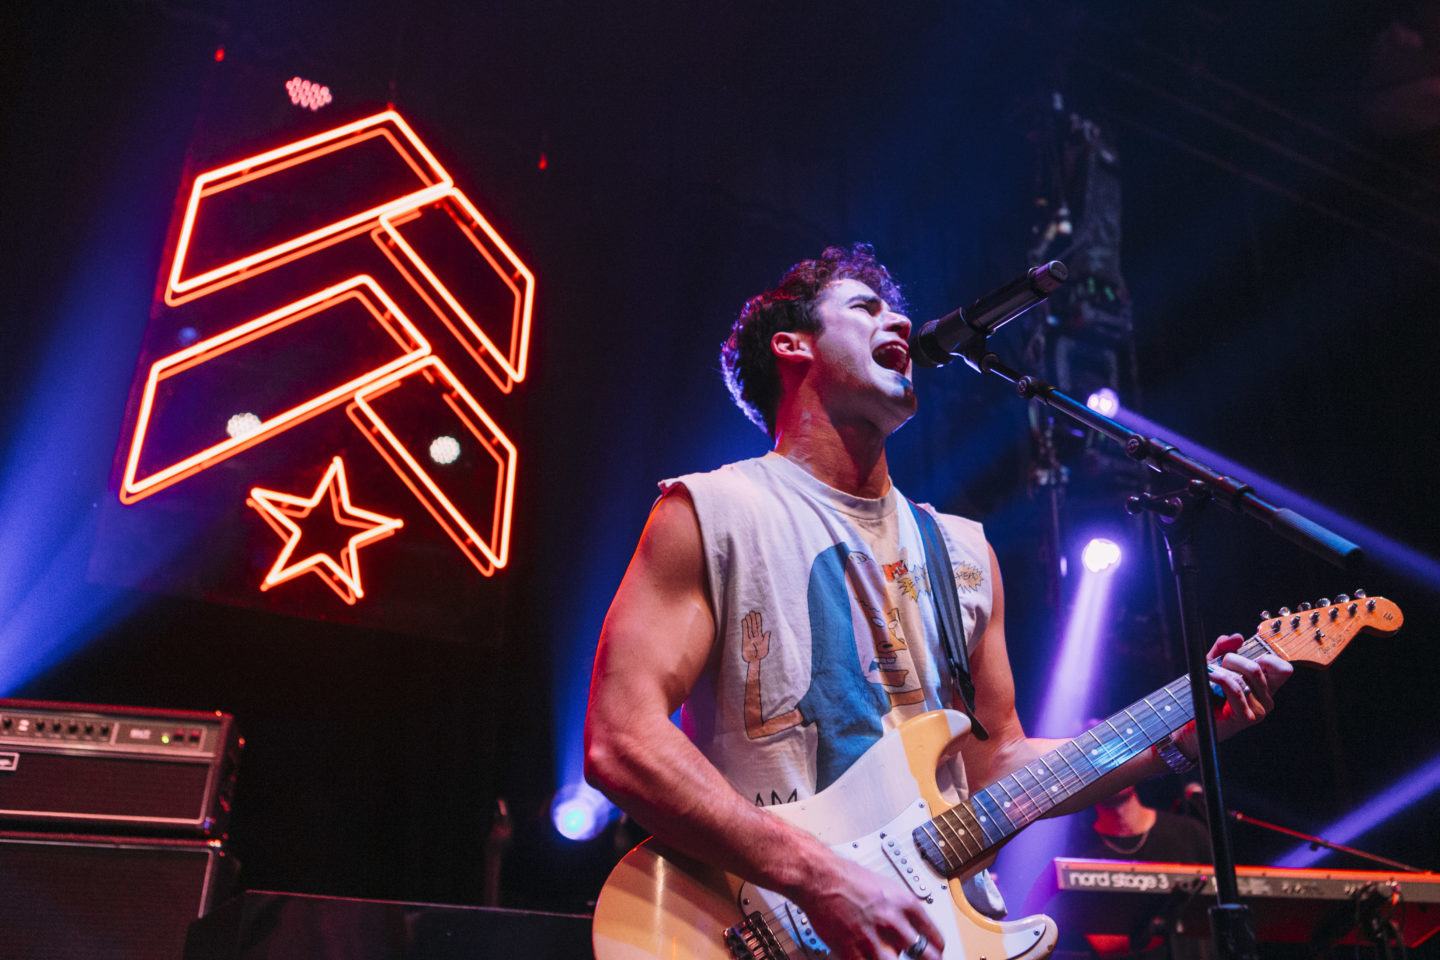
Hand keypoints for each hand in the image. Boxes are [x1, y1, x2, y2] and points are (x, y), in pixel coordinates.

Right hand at [740, 610, 770, 662]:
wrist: (754, 661)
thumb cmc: (760, 655)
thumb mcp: (765, 647)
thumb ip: (766, 639)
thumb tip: (768, 631)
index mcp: (760, 637)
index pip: (759, 627)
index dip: (758, 620)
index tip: (757, 614)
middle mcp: (755, 636)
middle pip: (753, 626)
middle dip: (753, 619)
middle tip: (752, 611)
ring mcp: (750, 638)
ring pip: (749, 628)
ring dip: (748, 621)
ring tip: (748, 614)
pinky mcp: (745, 641)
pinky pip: (744, 632)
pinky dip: (744, 626)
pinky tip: (743, 621)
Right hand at [796, 858, 943, 959]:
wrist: (820, 877)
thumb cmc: (847, 877)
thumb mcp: (885, 887)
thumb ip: (899, 910)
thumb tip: (907, 929)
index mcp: (905, 903)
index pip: (934, 936)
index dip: (937, 950)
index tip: (936, 954)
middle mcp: (893, 921)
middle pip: (923, 955)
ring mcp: (873, 938)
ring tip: (888, 956)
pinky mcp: (852, 950)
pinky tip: (867, 957)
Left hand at [1177, 633, 1293, 756]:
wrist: (1188, 726)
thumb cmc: (1203, 696)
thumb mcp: (1213, 666)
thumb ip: (1223, 650)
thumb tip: (1237, 637)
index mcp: (1265, 688)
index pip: (1284, 669)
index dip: (1266, 657)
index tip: (1244, 657)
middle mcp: (1268, 700)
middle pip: (1258, 666)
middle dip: (1232, 659)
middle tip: (1217, 667)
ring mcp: (1260, 710)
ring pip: (1246, 675)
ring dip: (1222, 670)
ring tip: (1209, 675)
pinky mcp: (1248, 717)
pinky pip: (1236, 687)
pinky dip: (1220, 678)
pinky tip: (1209, 677)